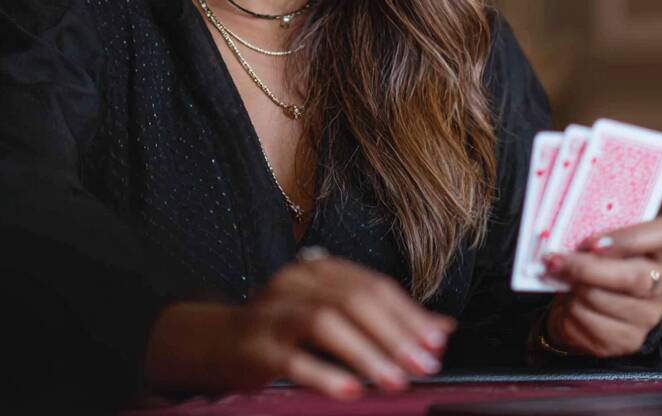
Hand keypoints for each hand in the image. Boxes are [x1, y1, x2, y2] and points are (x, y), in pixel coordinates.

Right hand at [142, 252, 456, 399]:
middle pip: (354, 300)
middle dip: (394, 334)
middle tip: (423, 363)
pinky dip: (325, 374)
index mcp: (319, 270)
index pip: (373, 285)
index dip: (408, 313)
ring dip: (366, 353)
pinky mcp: (256, 345)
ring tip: (394, 379)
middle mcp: (297, 282)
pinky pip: (293, 358)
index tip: (436, 342)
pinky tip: (350, 391)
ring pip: (326, 322)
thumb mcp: (334, 316)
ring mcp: (274, 312)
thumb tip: (441, 328)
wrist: (219, 342)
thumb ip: (385, 320)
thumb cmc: (284, 330)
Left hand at [539, 216, 661, 357]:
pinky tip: (569, 305)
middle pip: (633, 277)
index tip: (591, 242)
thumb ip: (592, 239)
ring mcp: (648, 318)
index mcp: (659, 254)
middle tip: (555, 261)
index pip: (661, 235)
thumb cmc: (594, 270)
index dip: (627, 238)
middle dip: (586, 268)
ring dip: (572, 289)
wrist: (587, 310)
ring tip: (563, 282)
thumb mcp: (598, 248)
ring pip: (601, 299)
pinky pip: (587, 321)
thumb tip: (563, 239)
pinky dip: (568, 311)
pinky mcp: (628, 341)